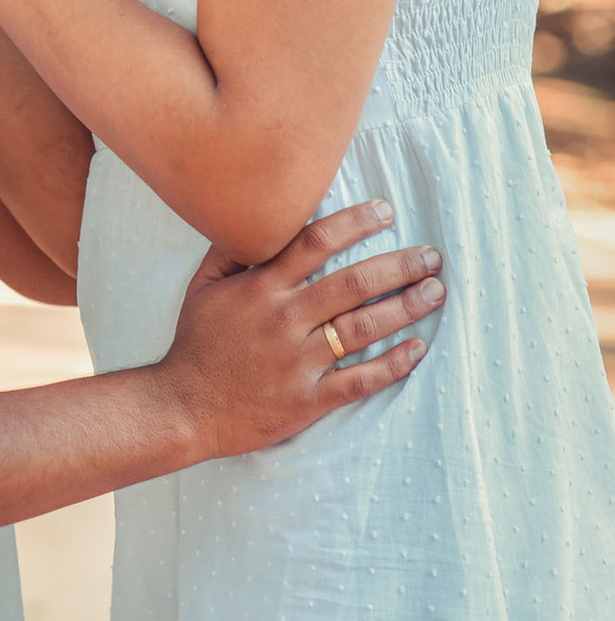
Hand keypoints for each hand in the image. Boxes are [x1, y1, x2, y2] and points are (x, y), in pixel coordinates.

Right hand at [159, 200, 441, 459]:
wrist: (185, 407)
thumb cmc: (197, 344)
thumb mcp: (202, 287)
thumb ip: (230, 251)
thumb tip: (254, 217)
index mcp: (262, 288)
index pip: (315, 243)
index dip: (355, 223)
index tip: (386, 212)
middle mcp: (285, 319)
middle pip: (352, 283)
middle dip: (398, 265)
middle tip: (431, 256)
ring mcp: (299, 361)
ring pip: (362, 328)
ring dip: (405, 307)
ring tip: (436, 292)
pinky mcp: (308, 399)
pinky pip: (358, 380)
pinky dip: (391, 365)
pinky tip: (417, 348)